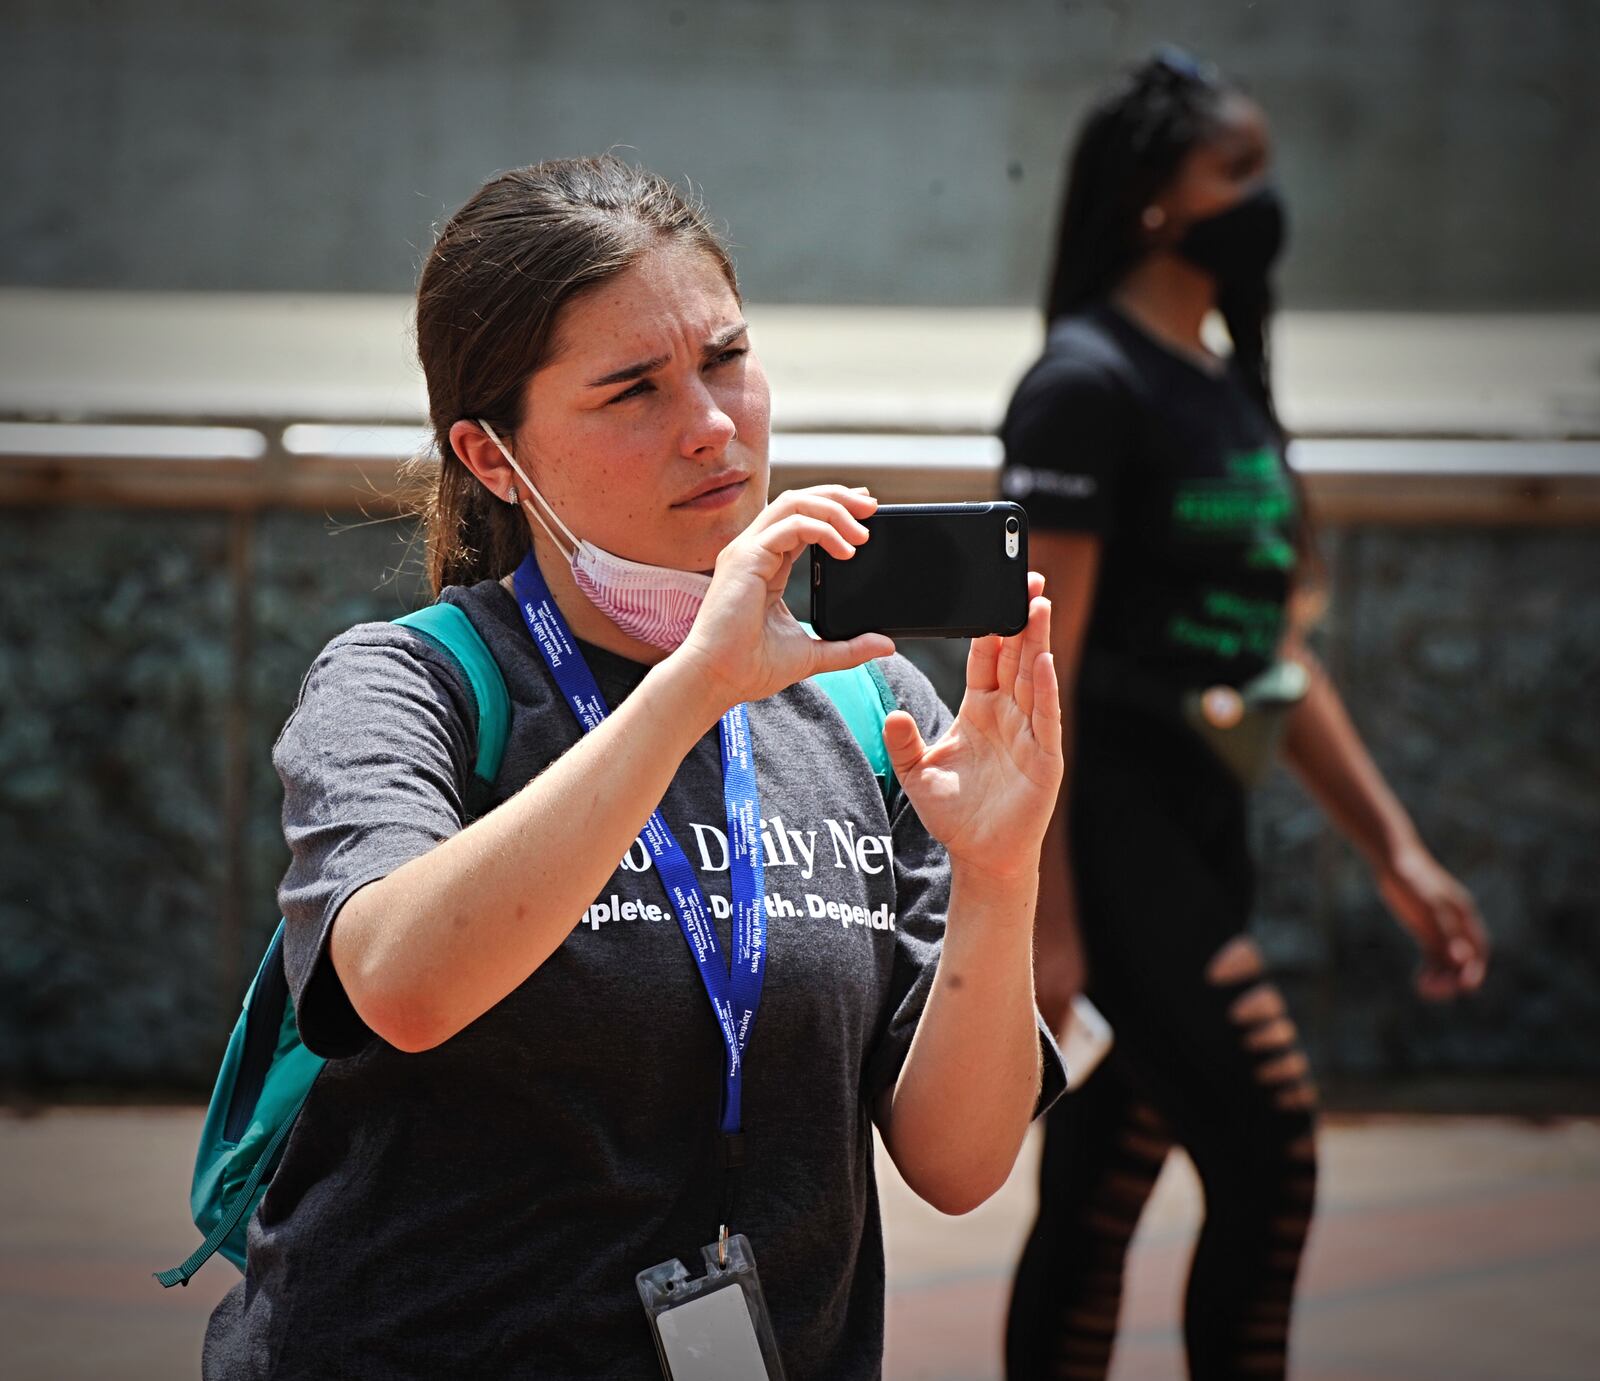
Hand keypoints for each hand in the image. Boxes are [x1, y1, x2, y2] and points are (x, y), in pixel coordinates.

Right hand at [672, 486, 895, 712]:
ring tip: (862, 531)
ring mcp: (748, 550)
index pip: (801, 520)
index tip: (865, 512)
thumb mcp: (813, 654)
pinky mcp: (746, 557)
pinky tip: (845, 550)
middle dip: (838, 497)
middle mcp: (755, 550)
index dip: (833, 509)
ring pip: (794, 504)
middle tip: (872, 505)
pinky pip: (791, 526)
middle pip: (798, 501)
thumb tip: (885, 645)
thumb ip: (849, 648)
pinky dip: (823, 530)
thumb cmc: (750, 667)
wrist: (719, 679)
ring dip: (834, 509)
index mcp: (767, 564)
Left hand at [883, 572, 1063, 884]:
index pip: (987, 658)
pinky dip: (1044, 689)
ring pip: (1034, 678)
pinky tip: (1043, 661)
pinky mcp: (1044, 757)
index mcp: (980, 710)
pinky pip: (1045, 717)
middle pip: (1016, 656)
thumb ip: (902, 743)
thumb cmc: (954, 814)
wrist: (980, 855)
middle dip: (1021, 618)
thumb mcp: (917, 773)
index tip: (991, 591)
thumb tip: (890, 715)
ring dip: (1037, 642)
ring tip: (1038, 604)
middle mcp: (1008, 715)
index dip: (990, 625)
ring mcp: (1029, 733)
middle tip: (1026, 578)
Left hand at [1377, 844, 1489, 999]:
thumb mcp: (1428, 903)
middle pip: (1464, 961)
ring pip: (1448, 963)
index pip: (1478, 950)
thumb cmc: (1413, 878)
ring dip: (1441, 980)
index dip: (1475, 970)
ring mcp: (1442, 931)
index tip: (1466, 987)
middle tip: (1434, 992)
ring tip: (1424, 990)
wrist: (1395, 861)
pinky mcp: (1427, 934)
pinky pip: (1433, 960)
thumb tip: (1460, 956)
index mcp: (1464, 916)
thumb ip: (1444, 929)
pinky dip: (1430, 973)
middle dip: (1454, 980)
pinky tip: (1420, 983)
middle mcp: (1457, 927)